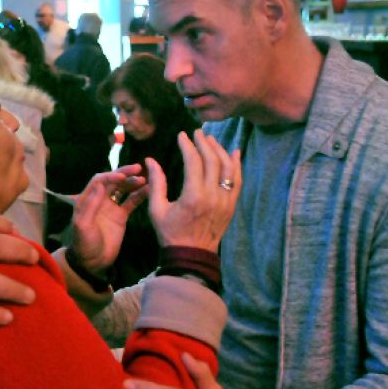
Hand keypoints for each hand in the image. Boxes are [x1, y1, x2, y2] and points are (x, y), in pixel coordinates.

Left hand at [68, 163, 146, 272]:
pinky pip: (131, 202)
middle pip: (113, 181)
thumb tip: (101, 184)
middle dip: (125, 173)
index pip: (99, 181)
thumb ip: (91, 204)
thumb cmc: (84, 244)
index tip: (123, 175)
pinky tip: (149, 190)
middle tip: (139, 168)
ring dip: (133, 182)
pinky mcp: (121, 216)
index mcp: (87, 199)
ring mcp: (111, 207)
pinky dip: (139, 195)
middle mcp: (99, 200)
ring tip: (146, 179)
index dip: (111, 175)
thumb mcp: (83, 225)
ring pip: (123, 189)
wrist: (92, 262)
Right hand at [148, 130, 241, 250]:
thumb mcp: (157, 209)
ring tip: (211, 139)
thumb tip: (150, 160)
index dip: (187, 145)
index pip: (194, 161)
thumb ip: (156, 183)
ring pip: (227, 168)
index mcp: (193, 196)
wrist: (191, 255)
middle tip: (197, 132)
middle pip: (212, 160)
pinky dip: (236, 164)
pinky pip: (237, 181)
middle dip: (204, 143)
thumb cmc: (170, 233)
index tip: (182, 135)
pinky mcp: (231, 205)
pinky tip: (234, 152)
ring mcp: (225, 201)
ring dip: (220, 150)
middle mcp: (212, 196)